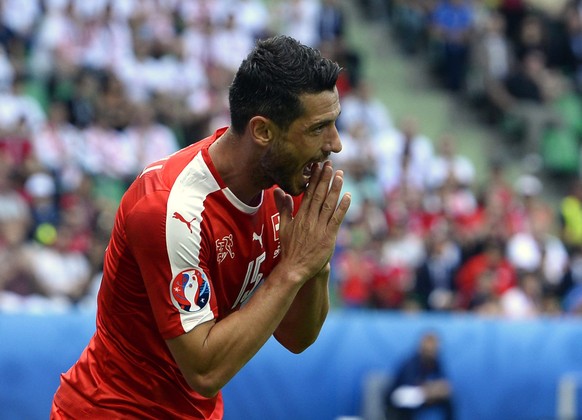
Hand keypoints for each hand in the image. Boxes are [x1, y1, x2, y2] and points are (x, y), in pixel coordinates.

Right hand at [274, 161, 350, 284]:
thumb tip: (278, 191)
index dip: (314, 179)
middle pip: (318, 195)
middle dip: (324, 178)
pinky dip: (342, 207)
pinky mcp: (329, 237)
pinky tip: (348, 196)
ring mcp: (319, 227)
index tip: (318, 166)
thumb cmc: (289, 248)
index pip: (308, 193)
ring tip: (340, 175)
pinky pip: (337, 219)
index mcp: (300, 216)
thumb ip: (283, 208)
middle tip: (329, 164)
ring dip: (335, 189)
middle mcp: (310, 219)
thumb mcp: (283, 226)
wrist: (294, 268)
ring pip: (328, 204)